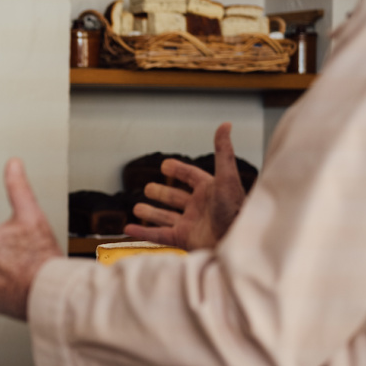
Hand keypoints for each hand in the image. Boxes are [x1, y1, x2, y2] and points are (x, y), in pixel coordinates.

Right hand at [124, 122, 245, 250]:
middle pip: (175, 197)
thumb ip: (223, 152)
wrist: (236, 241)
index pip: (191, 176)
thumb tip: (226, 124)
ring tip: (137, 208)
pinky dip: (143, 232)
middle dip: (161, 193)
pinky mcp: (183, 240)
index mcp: (209, 190)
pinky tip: (130, 228)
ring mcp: (190, 224)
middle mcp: (199, 207)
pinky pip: (158, 235)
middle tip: (148, 188)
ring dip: (151, 213)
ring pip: (165, 217)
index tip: (165, 165)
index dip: (178, 170)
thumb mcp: (227, 177)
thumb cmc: (235, 210)